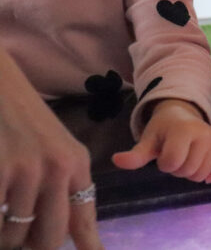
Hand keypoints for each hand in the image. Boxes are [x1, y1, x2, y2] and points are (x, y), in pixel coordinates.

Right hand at [0, 49, 102, 249]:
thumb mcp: (57, 149)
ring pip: (15, 234)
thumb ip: (66, 187)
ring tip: (4, 216)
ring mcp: (26, 170)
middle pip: (50, 237)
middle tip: (22, 240)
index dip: (89, 246)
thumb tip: (72, 236)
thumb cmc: (24, 123)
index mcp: (76, 164)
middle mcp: (57, 169)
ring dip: (5, 236)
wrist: (0, 89)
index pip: (84, 217)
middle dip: (32, 246)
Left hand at [111, 99, 210, 183]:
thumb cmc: (163, 129)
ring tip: (186, 160)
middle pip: (188, 171)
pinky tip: (210, 179)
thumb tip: (117, 160)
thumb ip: (136, 154)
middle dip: (177, 170)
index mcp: (183, 131)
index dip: (164, 164)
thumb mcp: (148, 139)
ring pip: (203, 174)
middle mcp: (203, 135)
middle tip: (175, 158)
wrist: (182, 114)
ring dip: (191, 173)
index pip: (172, 162)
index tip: (162, 154)